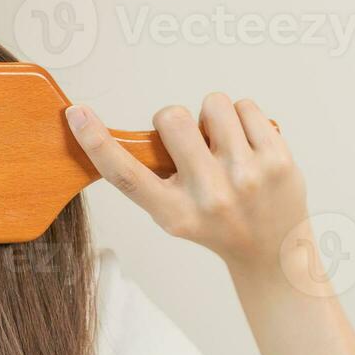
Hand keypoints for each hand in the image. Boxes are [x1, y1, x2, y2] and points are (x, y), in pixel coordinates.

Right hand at [65, 94, 308, 275]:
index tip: (76, 113)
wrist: (273, 252)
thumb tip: (130, 129)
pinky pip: (245, 105)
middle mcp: (210, 196)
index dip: (95, 140)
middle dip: (175, 120)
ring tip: (222, 145)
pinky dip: (242, 118)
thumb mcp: (173, 213)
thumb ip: (152, 177)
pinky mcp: (278, 160)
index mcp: (174, 212)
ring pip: (213, 103)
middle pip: (171, 118)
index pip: (125, 174)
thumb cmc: (216, 224)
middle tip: (189, 142)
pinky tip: (246, 144)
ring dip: (212, 117)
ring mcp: (248, 176)